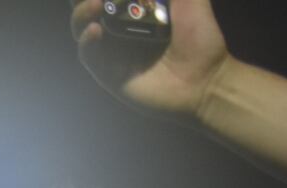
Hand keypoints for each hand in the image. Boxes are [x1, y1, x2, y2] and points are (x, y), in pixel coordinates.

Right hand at [71, 0, 229, 118]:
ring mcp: (110, 50)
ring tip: (94, 4)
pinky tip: (95, 30)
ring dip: (82, 13)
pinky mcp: (107, 72)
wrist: (204, 80)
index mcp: (135, 9)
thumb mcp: (192, 2)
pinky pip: (88, 55)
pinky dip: (87, 41)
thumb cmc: (200, 40)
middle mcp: (117, 27)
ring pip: (81, 27)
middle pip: (86, 6)